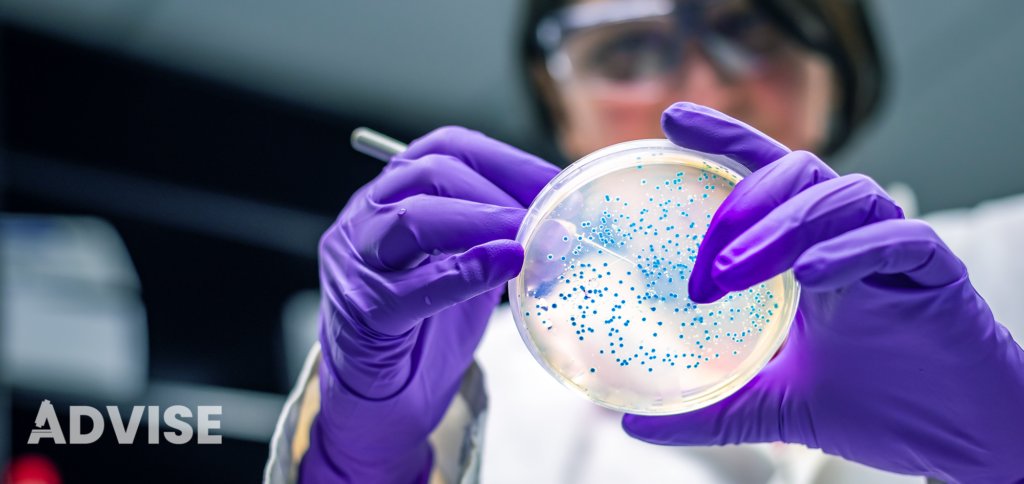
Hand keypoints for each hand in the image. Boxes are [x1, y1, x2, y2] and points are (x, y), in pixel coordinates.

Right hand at [300, 127, 559, 482]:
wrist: (378, 398)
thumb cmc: (424, 329)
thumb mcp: (467, 267)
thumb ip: (500, 238)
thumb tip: (564, 220)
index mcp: (393, 196)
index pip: (447, 149)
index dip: (507, 161)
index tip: (558, 182)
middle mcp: (366, 218)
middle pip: (429, 175)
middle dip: (498, 191)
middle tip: (549, 216)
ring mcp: (357, 264)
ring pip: (411, 219)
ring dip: (480, 222)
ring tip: (527, 238)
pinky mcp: (363, 313)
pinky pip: (410, 287)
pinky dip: (462, 272)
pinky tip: (503, 266)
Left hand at [623, 103, 1023, 483]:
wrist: (955, 437)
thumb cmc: (877, 405)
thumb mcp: (773, 406)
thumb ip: (711, 409)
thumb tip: (635, 424)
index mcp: (810, 251)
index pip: (765, 175)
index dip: (724, 140)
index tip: (670, 121)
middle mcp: (848, 238)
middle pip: (797, 172)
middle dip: (742, 205)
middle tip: (705, 266)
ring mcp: (891, 251)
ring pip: (842, 195)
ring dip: (782, 227)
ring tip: (734, 272)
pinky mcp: (935, 273)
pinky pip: (897, 238)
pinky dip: (850, 250)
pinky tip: (811, 276)